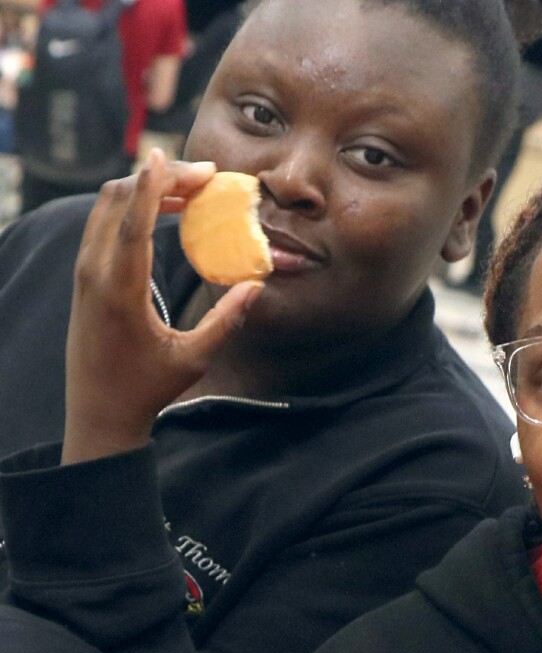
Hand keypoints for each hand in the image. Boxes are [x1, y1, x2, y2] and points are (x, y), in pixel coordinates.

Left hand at [63, 148, 263, 465]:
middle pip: (117, 198)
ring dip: (144, 188)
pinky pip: (104, 222)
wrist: (99, 410)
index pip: (132, 221)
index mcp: (119, 291)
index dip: (150, 183)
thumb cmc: (148, 388)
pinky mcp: (84, 274)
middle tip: (204, 176)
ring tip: (189, 189)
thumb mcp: (194, 358)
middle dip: (158, 178)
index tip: (166, 154)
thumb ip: (225, 320)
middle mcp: (94, 272)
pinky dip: (131, 206)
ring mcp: (84, 270)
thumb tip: (256, 287)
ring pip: (107, 205)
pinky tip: (162, 210)